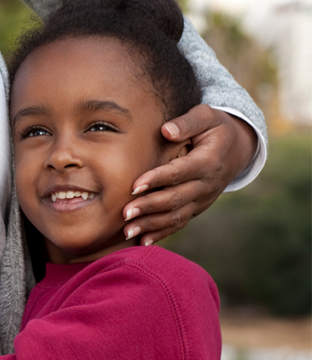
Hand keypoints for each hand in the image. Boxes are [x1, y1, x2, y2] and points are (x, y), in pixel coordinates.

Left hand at [123, 105, 257, 244]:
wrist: (236, 149)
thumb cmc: (214, 128)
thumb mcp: (207, 116)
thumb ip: (187, 122)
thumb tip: (166, 131)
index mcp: (208, 161)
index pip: (180, 172)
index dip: (157, 179)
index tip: (135, 185)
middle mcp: (207, 185)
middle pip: (175, 199)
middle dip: (149, 207)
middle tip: (124, 213)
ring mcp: (202, 200)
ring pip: (176, 216)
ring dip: (151, 225)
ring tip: (127, 232)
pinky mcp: (196, 208)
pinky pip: (179, 223)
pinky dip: (161, 234)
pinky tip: (142, 242)